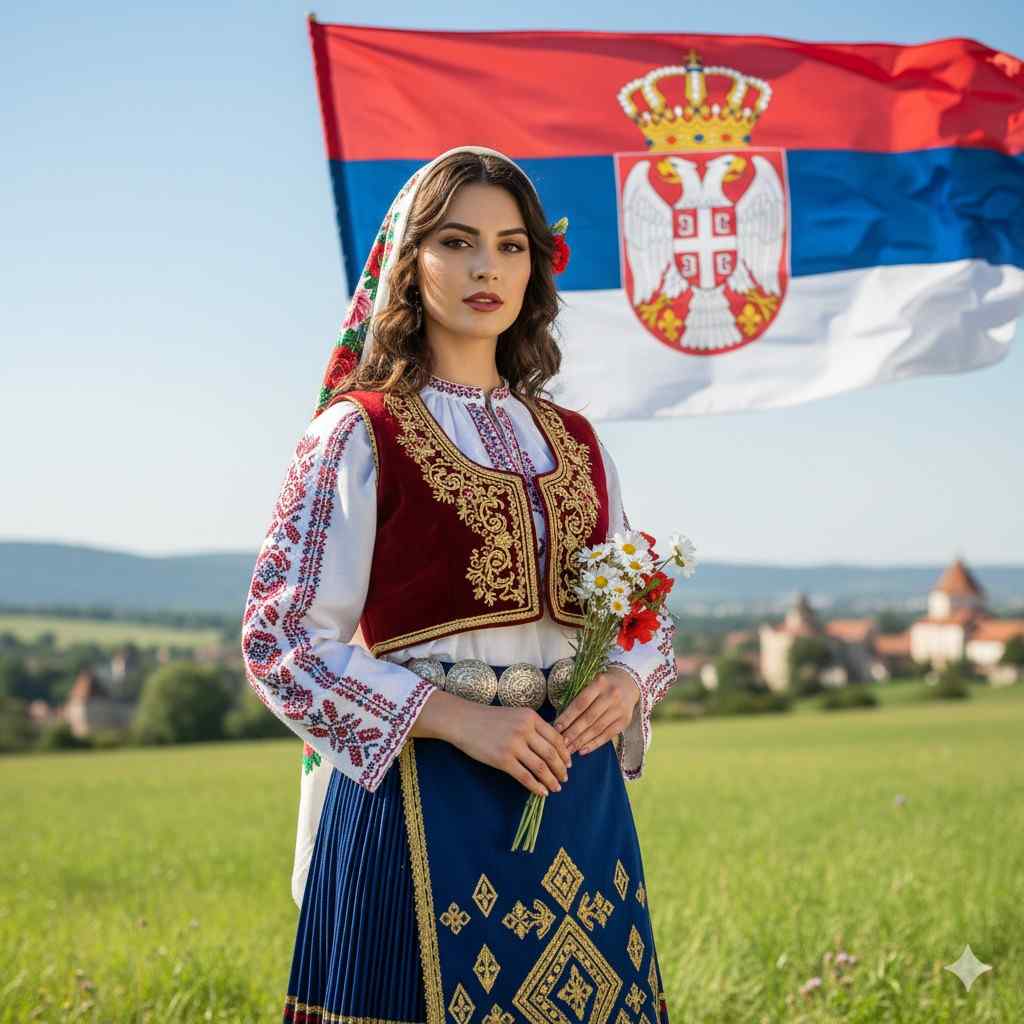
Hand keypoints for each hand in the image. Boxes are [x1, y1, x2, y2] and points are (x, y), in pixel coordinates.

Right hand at [441, 696, 572, 797]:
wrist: (464, 721)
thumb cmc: (489, 718)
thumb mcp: (516, 715)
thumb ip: (533, 727)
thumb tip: (552, 746)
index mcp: (531, 717)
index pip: (556, 738)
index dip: (565, 754)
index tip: (569, 763)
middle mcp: (525, 730)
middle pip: (551, 754)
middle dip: (561, 769)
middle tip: (565, 778)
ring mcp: (513, 745)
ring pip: (540, 767)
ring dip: (551, 780)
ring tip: (555, 787)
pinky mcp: (502, 760)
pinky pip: (525, 777)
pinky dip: (536, 786)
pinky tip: (542, 792)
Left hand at [552, 666, 640, 755]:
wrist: (629, 683)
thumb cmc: (604, 685)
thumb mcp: (592, 684)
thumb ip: (579, 699)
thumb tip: (561, 722)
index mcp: (600, 683)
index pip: (580, 703)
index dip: (567, 717)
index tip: (556, 728)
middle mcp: (611, 696)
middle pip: (588, 718)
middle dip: (573, 733)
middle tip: (561, 744)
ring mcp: (619, 709)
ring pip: (597, 729)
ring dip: (581, 741)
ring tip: (569, 749)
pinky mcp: (625, 721)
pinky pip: (607, 735)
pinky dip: (594, 744)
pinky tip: (583, 750)